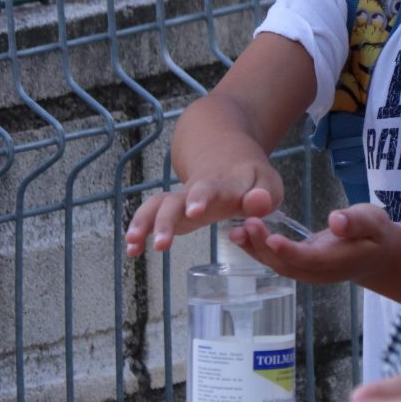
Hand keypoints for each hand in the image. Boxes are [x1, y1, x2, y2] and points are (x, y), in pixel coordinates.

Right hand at [124, 162, 282, 255]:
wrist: (226, 153)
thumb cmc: (252, 178)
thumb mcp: (268, 184)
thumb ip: (265, 195)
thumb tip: (257, 202)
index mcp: (224, 184)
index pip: (211, 188)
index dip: (201, 198)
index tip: (194, 211)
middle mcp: (197, 189)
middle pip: (176, 200)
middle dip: (167, 220)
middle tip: (162, 243)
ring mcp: (182, 198)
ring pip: (158, 205)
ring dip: (145, 223)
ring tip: (134, 244)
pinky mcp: (173, 208)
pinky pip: (152, 215)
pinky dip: (140, 230)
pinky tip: (132, 249)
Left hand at [231, 206, 400, 297]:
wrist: (377, 257)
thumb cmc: (376, 234)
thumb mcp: (374, 221)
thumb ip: (357, 222)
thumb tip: (336, 221)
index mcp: (338, 261)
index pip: (310, 259)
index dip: (289, 251)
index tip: (271, 237)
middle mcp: (318, 271)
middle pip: (287, 265)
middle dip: (264, 247)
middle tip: (248, 223)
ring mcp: (307, 272)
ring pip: (277, 265)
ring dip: (255, 250)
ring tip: (236, 231)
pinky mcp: (300, 265)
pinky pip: (276, 260)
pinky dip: (258, 248)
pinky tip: (242, 233)